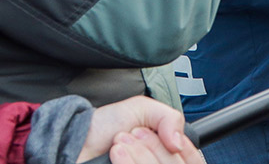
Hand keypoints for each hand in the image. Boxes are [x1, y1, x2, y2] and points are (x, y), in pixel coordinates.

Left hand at [77, 96, 200, 163]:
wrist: (76, 139)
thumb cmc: (107, 125)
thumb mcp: (144, 109)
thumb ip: (169, 118)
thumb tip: (179, 144)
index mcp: (166, 156)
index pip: (191, 160)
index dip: (179, 147)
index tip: (163, 136)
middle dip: (153, 147)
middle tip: (133, 135)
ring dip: (138, 156)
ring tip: (118, 146)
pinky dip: (126, 163)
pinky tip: (113, 156)